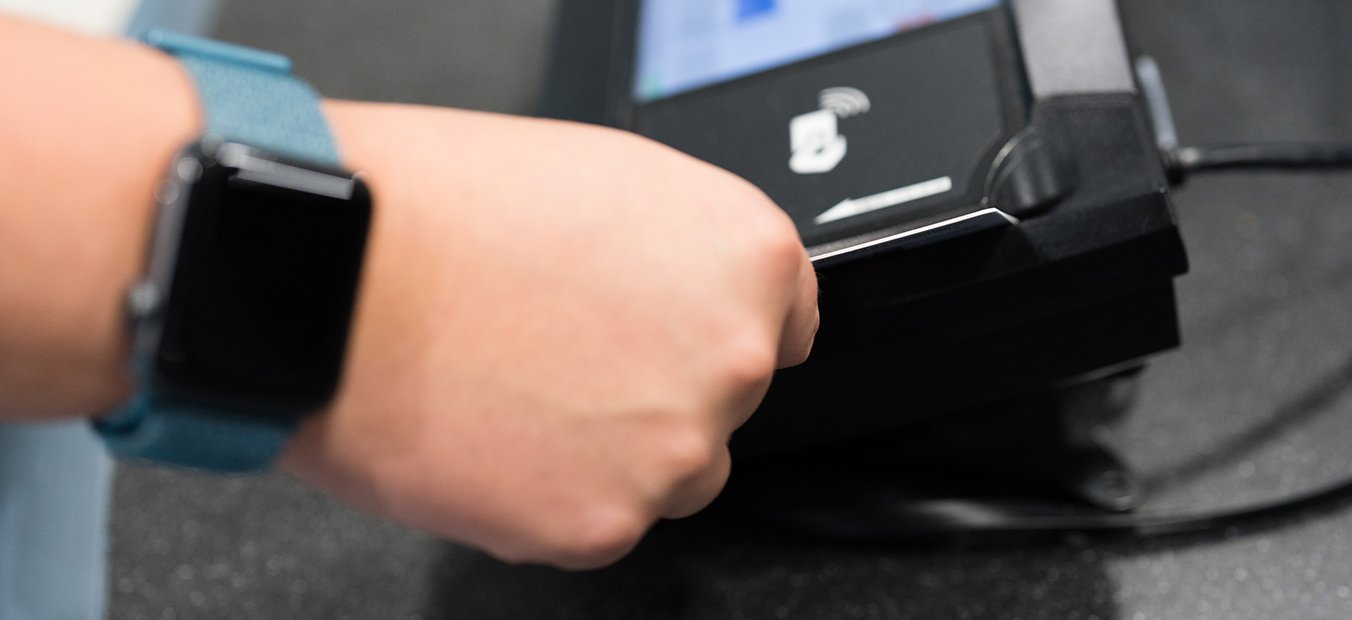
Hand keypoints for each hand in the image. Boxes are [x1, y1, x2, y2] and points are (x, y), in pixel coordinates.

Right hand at [279, 102, 819, 568]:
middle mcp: (733, 357)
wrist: (331, 275)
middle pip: (724, 402)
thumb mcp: (603, 178)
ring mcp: (674, 448)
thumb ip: (679, 247)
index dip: (715, 326)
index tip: (676, 335)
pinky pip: (597, 523)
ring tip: (520, 393)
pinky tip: (495, 438)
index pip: (787, 319)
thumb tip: (685, 289)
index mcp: (746, 257)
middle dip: (658, 388)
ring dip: (613, 452)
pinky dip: (550, 496)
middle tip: (566, 356)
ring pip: (670, 472)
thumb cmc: (439, 208)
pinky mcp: (603, 523)